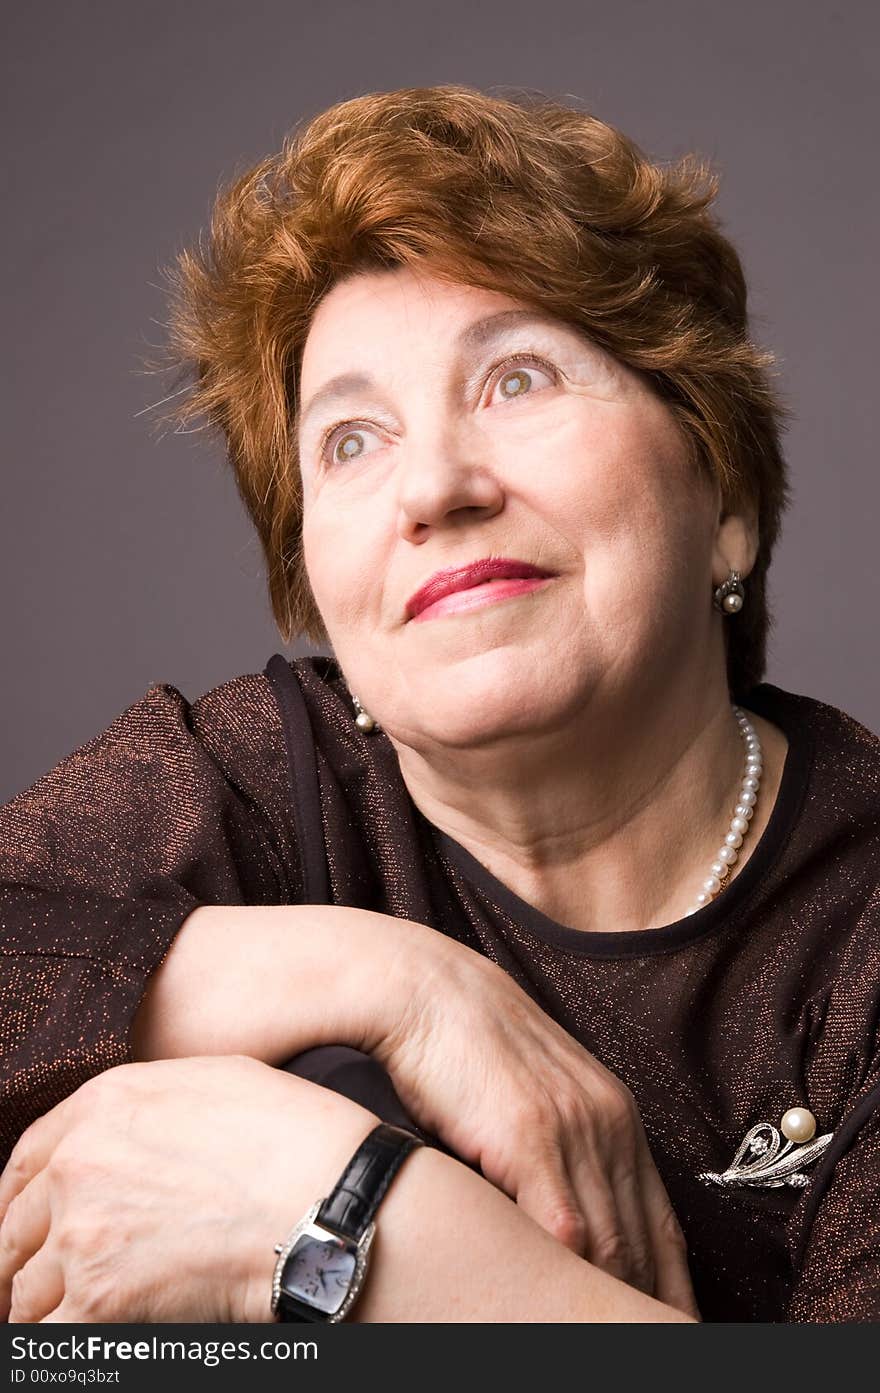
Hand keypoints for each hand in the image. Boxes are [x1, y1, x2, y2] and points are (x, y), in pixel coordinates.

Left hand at [0, 1056, 376, 1323]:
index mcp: (104, 1105)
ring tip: (67, 1316)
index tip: (24, 1222)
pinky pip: (49, 1338)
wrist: (327, 1203)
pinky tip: (89, 1339)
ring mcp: (82, 1236)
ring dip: (41, 1307)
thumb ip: (152, 1099)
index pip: (26, 1159)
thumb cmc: (294, 1136)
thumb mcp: (218, 1078)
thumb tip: (134, 1126)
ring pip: (24, 1291)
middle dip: (20, 1259)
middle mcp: (77, 1165)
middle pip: (15, 1229)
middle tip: (31, 1284)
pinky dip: (63, 1342)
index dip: (19, 1198)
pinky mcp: (98, 1302)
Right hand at [374, 926, 696, 1314]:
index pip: (661, 1224)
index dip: (670, 1286)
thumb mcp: (531, 1098)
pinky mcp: (531, 1135)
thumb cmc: (465, 1046)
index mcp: (614, 1117)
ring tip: (606, 1340)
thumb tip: (560, 1225)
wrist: (427, 989)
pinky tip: (564, 1308)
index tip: (671, 1325)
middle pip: (643, 1243)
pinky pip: (564, 1225)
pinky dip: (572, 1274)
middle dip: (649, 1305)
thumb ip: (557, 1152)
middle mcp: (607, 1124)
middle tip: (649, 1348)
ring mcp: (573, 1129)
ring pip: (611, 1244)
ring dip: (611, 1301)